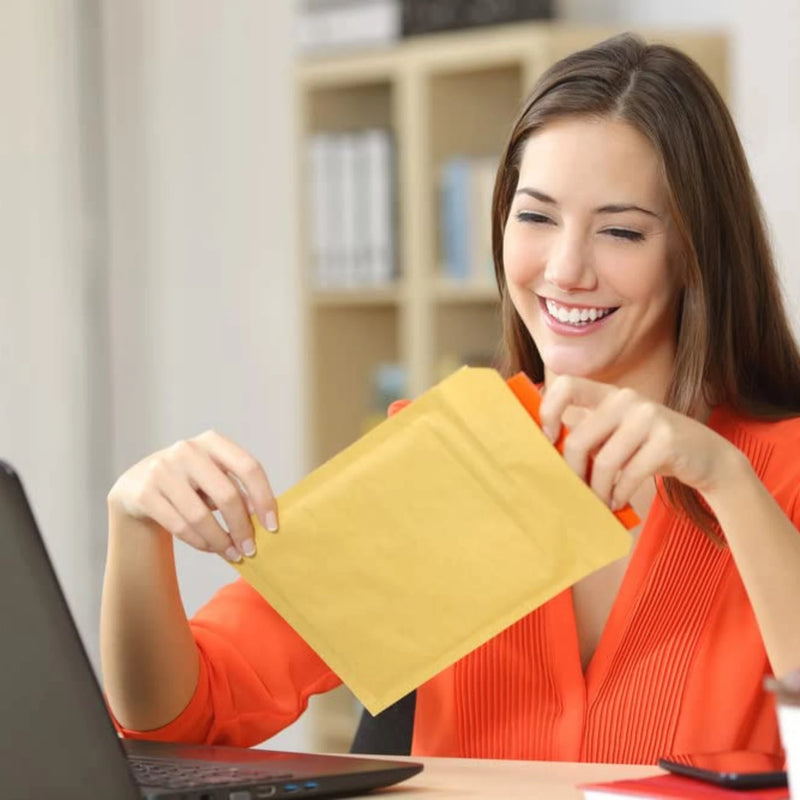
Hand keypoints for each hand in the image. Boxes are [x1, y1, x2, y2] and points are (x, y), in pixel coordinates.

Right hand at [107, 430, 277, 561]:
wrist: (137, 486)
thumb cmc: (189, 484)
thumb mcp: (213, 477)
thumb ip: (236, 489)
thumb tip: (262, 519)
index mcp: (213, 441)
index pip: (248, 467)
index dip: (264, 498)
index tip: (272, 526)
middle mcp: (187, 450)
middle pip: (227, 495)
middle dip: (242, 527)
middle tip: (250, 549)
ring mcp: (162, 469)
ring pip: (201, 516)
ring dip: (221, 540)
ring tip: (232, 554)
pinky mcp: (144, 492)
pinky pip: (179, 525)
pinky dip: (199, 542)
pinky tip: (210, 547)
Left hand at [538, 376, 740, 510]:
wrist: (708, 457)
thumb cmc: (650, 449)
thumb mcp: (619, 435)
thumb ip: (590, 436)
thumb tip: (545, 456)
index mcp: (609, 394)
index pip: (567, 386)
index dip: (548, 410)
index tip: (547, 440)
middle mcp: (627, 399)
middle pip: (579, 439)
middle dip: (573, 473)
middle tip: (576, 493)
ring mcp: (648, 417)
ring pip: (603, 461)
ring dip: (597, 490)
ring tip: (599, 503)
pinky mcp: (666, 440)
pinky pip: (629, 474)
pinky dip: (619, 493)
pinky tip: (618, 502)